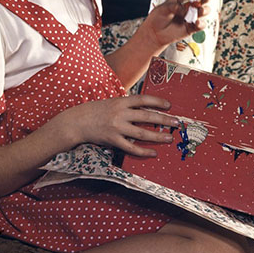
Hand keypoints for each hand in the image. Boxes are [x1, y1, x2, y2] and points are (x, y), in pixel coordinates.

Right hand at [62, 95, 180, 157]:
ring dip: (157, 136)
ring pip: (142, 133)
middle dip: (164, 120)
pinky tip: (153, 152)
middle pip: (147, 116)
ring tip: (169, 138)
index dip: (157, 102)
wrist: (77, 121)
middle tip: (176, 123)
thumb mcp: (111, 102)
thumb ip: (126, 105)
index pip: (143, 99)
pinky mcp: (113, 140)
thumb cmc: (95, 111)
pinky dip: (143, 151)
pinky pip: (131, 147)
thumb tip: (144, 108)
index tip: (169, 105)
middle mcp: (120, 113)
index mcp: (120, 101)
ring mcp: (117, 127)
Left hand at [141, 0, 209, 51]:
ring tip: (200, 11)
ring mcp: (191, 17)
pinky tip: (196, 22)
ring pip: (204, 11)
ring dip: (205, 10)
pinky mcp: (192, 28)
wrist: (154, 33)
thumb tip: (187, 10)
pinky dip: (201, 23)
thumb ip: (175, 7)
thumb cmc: (157, 18)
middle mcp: (188, 6)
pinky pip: (201, 25)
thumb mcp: (163, 9)